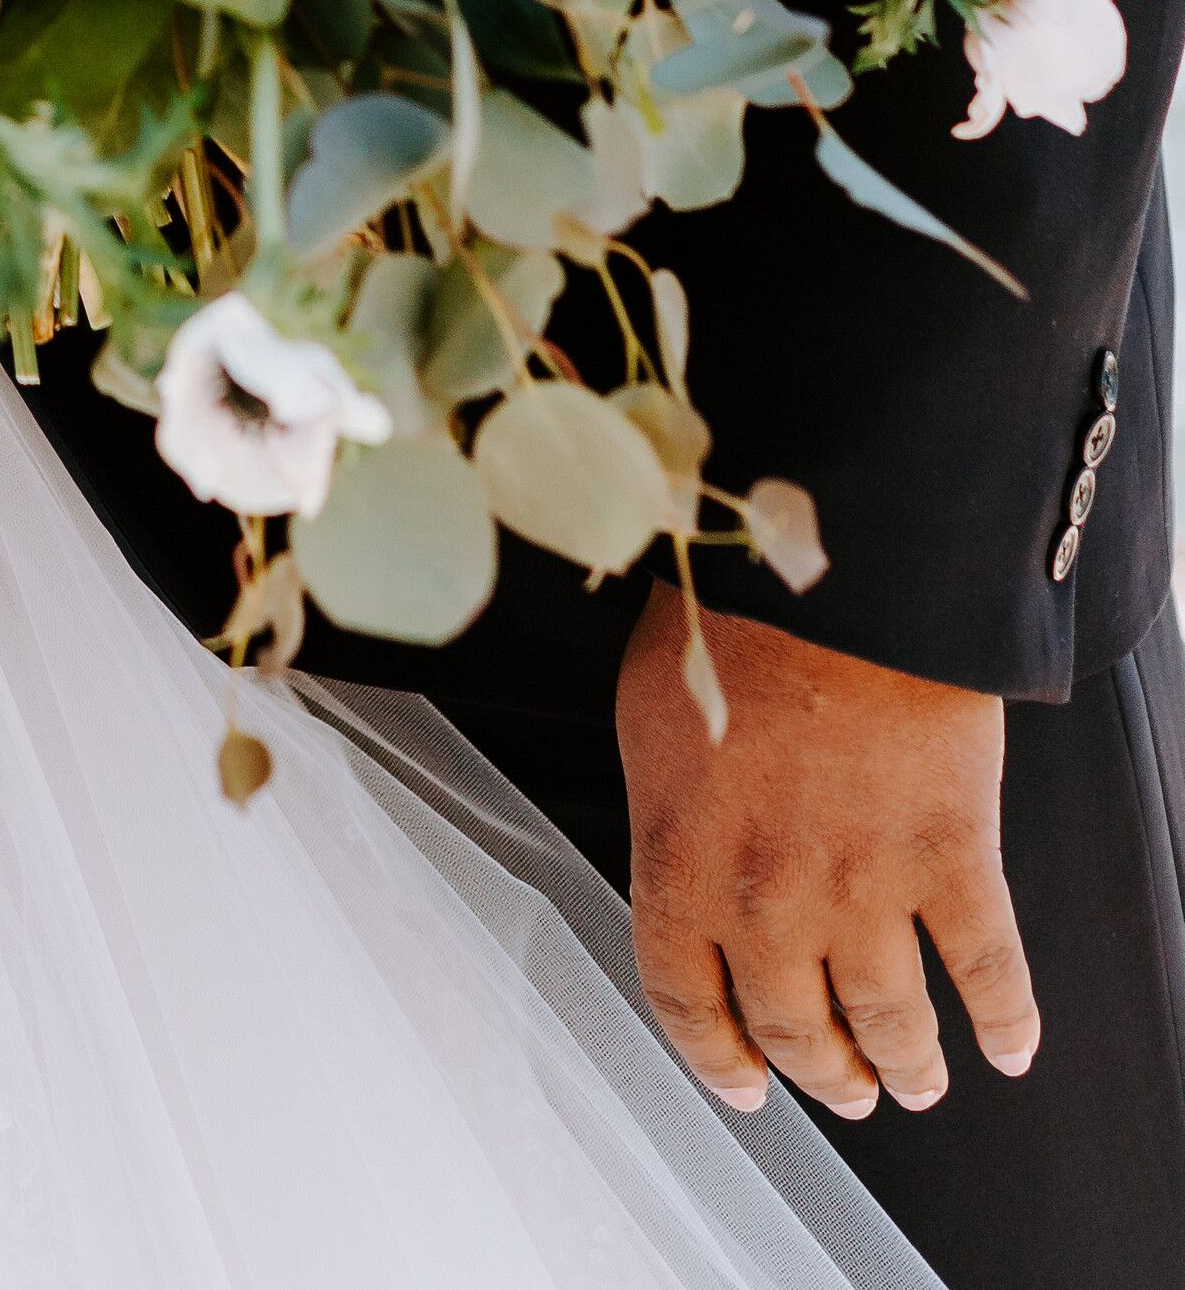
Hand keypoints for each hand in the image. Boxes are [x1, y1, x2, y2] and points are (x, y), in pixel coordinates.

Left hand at [619, 587, 1040, 1121]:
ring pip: (892, 1023)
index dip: (717, 1057)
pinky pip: (989, 971)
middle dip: (823, 1073)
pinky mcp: (952, 860)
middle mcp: (768, 902)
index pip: (687, 1000)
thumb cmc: (725, 624)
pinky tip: (1011, 1047)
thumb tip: (690, 857)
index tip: (745, 1087)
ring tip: (917, 1083)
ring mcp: (865, 890)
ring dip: (906, 1065)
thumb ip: (674, 812)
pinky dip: (1007, 1021)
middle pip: (795, 1029)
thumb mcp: (652, 719)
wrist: (826, 573)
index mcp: (681, 865)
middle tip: (846, 1090)